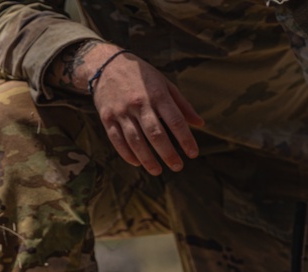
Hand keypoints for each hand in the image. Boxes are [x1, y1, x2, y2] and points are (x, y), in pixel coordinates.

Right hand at [48, 42, 203, 175]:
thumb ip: (182, 105)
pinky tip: (137, 163)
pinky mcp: (107, 117)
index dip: (186, 139)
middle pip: (156, 134)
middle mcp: (140, 104)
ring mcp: (122, 111)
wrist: (106, 64)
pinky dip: (127, 154)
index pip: (175, 121)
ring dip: (148, 159)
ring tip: (158, 171)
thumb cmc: (141, 76)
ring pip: (136, 141)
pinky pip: (117, 140)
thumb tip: (200, 123)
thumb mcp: (164, 84)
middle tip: (178, 166)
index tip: (193, 153)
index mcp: (157, 95)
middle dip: (168, 153)